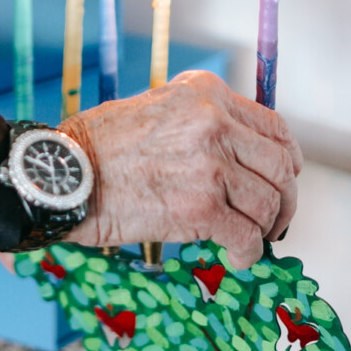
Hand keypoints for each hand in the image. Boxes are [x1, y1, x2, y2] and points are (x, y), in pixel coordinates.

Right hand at [59, 70, 302, 268]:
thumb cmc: (97, 146)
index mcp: (205, 93)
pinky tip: (235, 256)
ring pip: (268, 203)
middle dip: (284, 198)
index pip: (273, 126)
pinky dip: (247, 252)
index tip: (283, 178)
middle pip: (280, 166)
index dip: (286, 159)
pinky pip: (246, 236)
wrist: (64, 174)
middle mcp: (214, 123)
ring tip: (250, 238)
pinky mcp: (200, 208)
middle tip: (273, 218)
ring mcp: (210, 165)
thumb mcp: (156, 109)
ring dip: (265, 227)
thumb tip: (237, 154)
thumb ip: (198, 122)